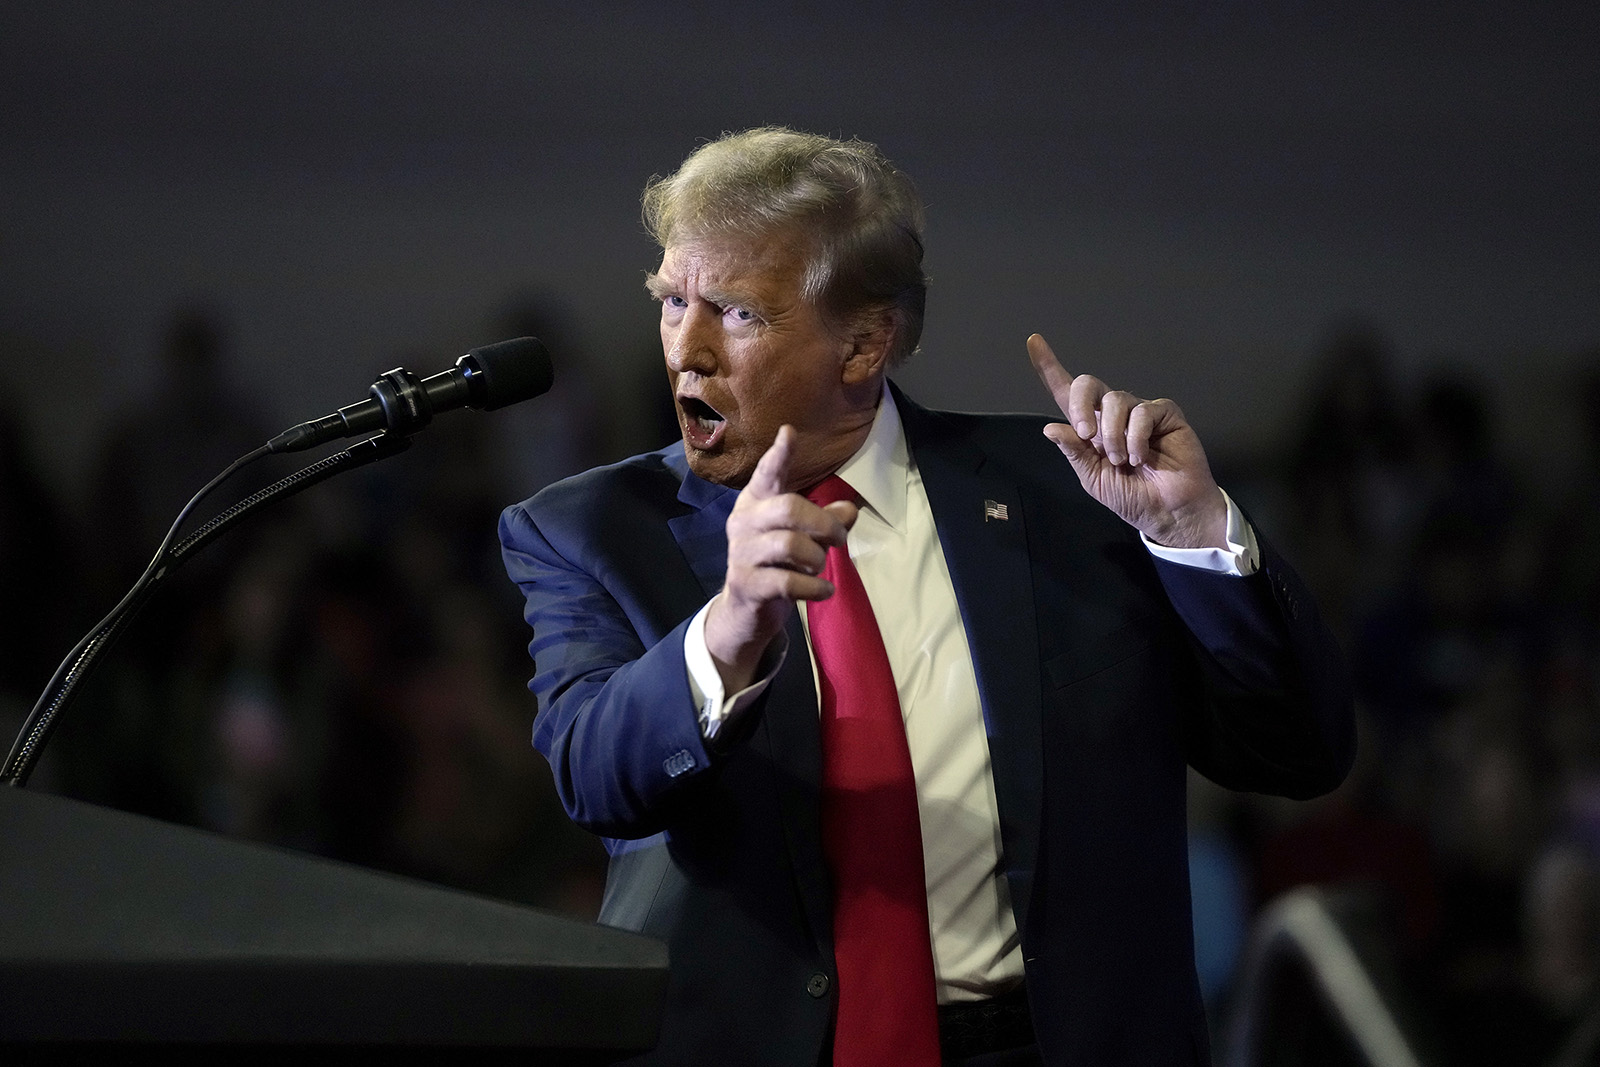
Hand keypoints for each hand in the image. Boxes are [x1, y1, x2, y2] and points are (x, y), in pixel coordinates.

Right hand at [703, 425, 857, 689]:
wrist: (744, 612)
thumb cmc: (776, 564)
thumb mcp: (802, 539)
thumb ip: (825, 521)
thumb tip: (850, 508)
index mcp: (756, 502)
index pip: (767, 473)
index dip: (780, 454)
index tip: (789, 432)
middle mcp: (743, 522)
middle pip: (787, 507)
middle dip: (823, 522)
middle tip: (839, 538)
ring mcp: (741, 554)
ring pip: (789, 545)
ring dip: (817, 557)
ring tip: (821, 567)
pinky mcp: (746, 585)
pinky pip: (788, 581)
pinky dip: (814, 587)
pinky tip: (825, 590)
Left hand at [1027, 333, 1226, 549]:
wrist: (1167, 513)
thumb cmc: (1132, 497)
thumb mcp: (1093, 478)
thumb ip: (1074, 452)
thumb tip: (1050, 428)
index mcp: (1091, 429)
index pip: (1067, 393)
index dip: (1050, 368)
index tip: (1033, 342)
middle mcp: (1113, 414)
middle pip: (1088, 384)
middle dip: (1081, 405)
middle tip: (1087, 435)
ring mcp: (1139, 411)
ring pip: (1115, 400)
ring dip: (1114, 436)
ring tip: (1123, 461)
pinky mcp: (1165, 413)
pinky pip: (1143, 411)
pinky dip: (1137, 437)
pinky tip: (1141, 457)